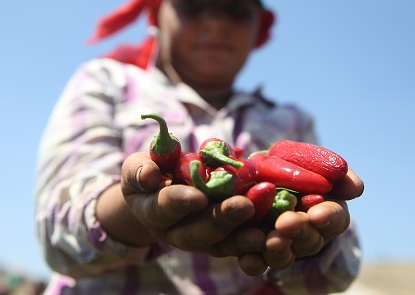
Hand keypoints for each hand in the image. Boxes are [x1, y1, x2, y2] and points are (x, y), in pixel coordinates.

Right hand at [120, 152, 267, 256]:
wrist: (161, 193)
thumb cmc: (150, 173)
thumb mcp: (139, 167)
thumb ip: (141, 169)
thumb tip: (149, 173)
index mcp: (153, 212)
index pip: (165, 208)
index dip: (181, 202)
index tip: (199, 196)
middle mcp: (176, 232)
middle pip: (198, 232)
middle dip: (222, 220)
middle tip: (245, 205)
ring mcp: (201, 240)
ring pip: (222, 244)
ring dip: (244, 237)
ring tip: (264, 230)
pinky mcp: (223, 241)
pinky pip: (240, 246)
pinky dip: (257, 243)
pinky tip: (275, 235)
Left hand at [238, 167, 363, 275]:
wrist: (254, 171)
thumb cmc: (290, 164)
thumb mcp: (308, 161)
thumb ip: (333, 171)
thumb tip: (357, 189)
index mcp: (325, 213)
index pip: (334, 218)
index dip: (328, 216)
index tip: (318, 213)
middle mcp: (306, 235)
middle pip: (309, 240)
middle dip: (300, 231)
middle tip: (287, 223)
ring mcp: (283, 246)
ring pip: (285, 256)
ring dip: (279, 249)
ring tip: (271, 240)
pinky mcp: (256, 252)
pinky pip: (257, 264)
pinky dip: (254, 262)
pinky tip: (248, 257)